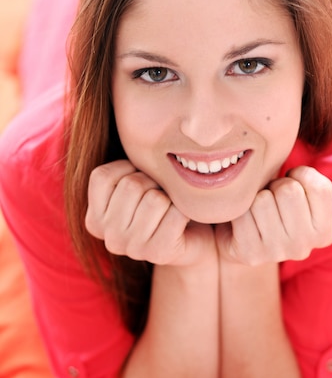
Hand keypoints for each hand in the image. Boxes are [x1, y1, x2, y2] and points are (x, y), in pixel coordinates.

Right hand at [85, 160, 215, 265]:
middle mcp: (108, 237)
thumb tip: (133, 124)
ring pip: (154, 199)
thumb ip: (123, 165)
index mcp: (94, 219)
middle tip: (161, 194)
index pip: (102, 176)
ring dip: (169, 197)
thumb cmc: (161, 201)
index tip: (141, 178)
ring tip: (169, 206)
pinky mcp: (159, 253)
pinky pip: (175, 214)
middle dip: (152, 181)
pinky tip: (182, 220)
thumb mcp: (134, 181)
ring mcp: (132, 249)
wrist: (191, 238)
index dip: (128, 168)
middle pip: (131, 185)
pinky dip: (185, 210)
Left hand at [216, 166, 331, 264]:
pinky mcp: (250, 254)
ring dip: (256, 196)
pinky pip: (242, 213)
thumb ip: (305, 176)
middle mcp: (305, 247)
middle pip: (289, 191)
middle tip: (271, 197)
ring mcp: (277, 253)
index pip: (319, 186)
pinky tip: (242, 219)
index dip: (299, 174)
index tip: (291, 183)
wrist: (240, 236)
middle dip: (276, 185)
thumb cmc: (274, 202)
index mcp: (325, 232)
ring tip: (257, 208)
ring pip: (263, 200)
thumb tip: (284, 142)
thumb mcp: (301, 190)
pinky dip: (239, 209)